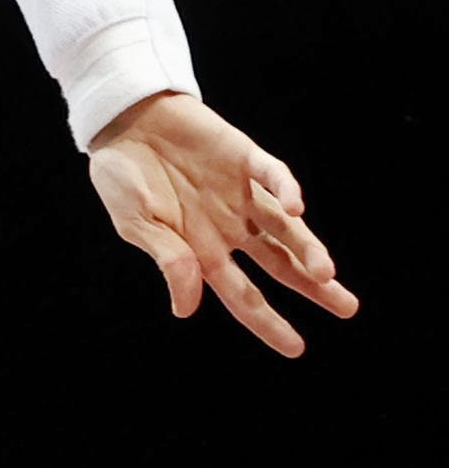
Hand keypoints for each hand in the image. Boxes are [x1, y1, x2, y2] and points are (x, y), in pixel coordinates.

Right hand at [86, 91, 354, 356]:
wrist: (123, 121)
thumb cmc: (121, 177)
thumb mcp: (134, 225)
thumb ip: (166, 260)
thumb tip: (187, 308)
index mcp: (200, 249)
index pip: (241, 293)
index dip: (267, 320)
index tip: (296, 347)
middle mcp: (229, 225)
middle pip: (280, 262)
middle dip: (314, 286)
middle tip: (347, 307)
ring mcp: (241, 193)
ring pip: (286, 227)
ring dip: (307, 249)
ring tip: (326, 272)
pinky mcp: (245, 157)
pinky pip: (273, 176)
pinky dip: (286, 189)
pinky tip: (296, 206)